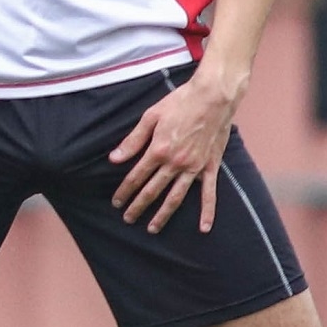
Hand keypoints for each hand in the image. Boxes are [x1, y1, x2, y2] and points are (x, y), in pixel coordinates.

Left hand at [110, 74, 238, 233]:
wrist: (213, 97)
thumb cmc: (180, 102)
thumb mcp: (150, 117)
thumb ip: (132, 141)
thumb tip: (114, 159)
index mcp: (158, 150)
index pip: (136, 177)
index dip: (124, 191)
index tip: (116, 202)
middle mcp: (175, 163)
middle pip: (152, 191)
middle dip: (138, 206)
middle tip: (127, 219)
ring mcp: (194, 167)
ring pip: (175, 197)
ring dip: (163, 215)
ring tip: (152, 228)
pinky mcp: (210, 167)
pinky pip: (209, 193)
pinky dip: (207, 212)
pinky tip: (203, 228)